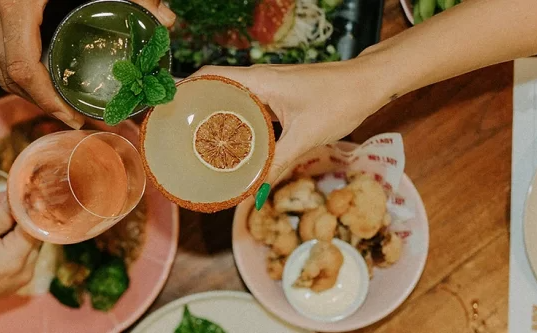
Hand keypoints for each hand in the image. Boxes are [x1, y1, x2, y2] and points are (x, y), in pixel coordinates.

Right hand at [0, 0, 175, 128]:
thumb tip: (166, 20)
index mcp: (15, 6)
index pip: (23, 68)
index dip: (48, 101)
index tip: (75, 119)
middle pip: (11, 78)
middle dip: (45, 104)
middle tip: (80, 119)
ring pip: (2, 72)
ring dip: (32, 94)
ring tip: (67, 107)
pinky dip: (22, 75)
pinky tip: (49, 83)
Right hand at [0, 201, 40, 332]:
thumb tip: (15, 200)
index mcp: (15, 259)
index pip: (36, 223)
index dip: (22, 204)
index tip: (3, 195)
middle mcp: (25, 270)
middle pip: (34, 231)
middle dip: (17, 212)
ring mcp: (21, 277)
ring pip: (29, 240)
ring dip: (13, 225)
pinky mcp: (14, 279)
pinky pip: (22, 252)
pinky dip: (11, 238)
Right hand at [190, 60, 392, 184]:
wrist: (370, 84)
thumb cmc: (340, 101)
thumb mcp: (305, 137)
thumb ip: (277, 166)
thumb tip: (253, 194)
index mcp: (258, 81)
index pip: (208, 76)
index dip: (183, 89)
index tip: (167, 109)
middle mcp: (260, 78)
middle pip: (215, 86)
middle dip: (194, 106)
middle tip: (177, 130)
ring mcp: (270, 84)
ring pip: (233, 96)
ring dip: (216, 112)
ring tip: (198, 138)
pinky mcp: (281, 93)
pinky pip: (250, 104)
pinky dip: (238, 118)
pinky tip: (236, 141)